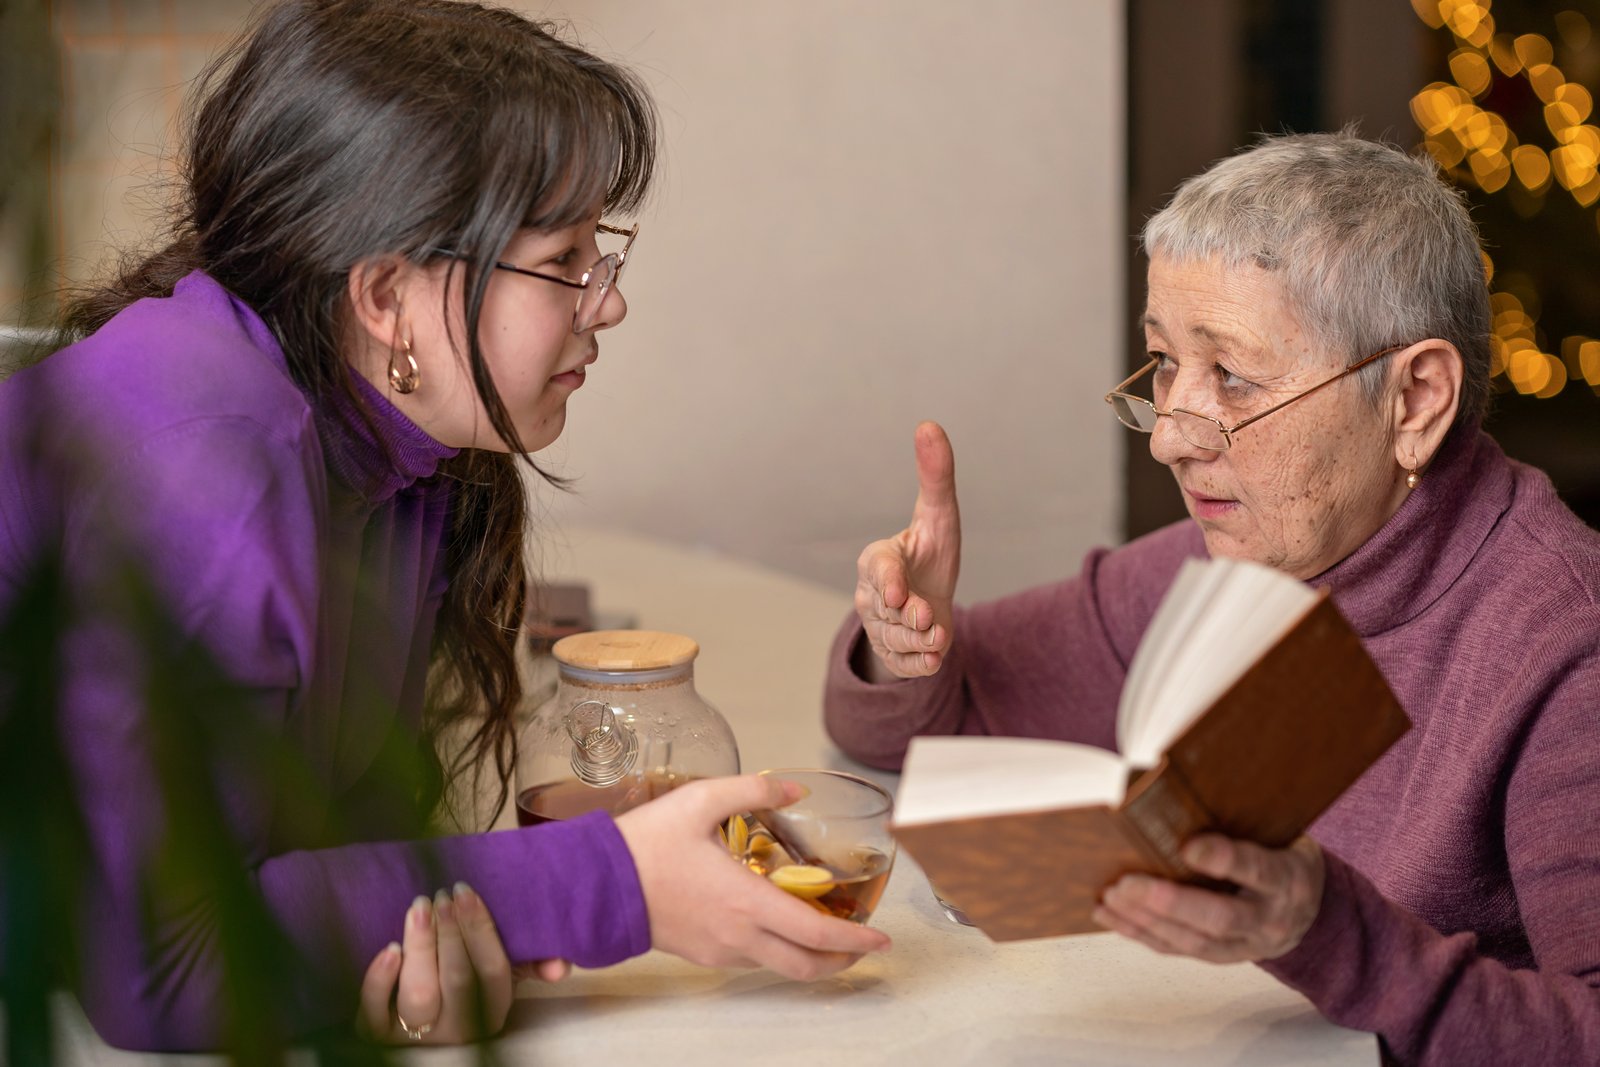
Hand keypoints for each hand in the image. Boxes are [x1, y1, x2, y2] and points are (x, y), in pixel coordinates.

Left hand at [356, 883, 530, 1043]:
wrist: (418, 1013)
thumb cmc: (465, 977)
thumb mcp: (500, 972)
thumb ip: (531, 963)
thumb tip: (561, 966)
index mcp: (491, 1011)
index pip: (493, 971)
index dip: (480, 930)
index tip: (465, 891)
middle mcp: (459, 1029)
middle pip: (458, 979)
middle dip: (450, 931)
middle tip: (441, 895)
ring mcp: (419, 1035)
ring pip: (420, 995)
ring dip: (419, 946)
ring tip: (418, 908)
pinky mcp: (381, 1035)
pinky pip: (376, 1015)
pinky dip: (380, 981)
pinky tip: (389, 949)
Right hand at [615, 775, 891, 979]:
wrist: (595, 883)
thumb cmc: (645, 844)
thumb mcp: (702, 801)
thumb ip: (754, 790)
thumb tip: (795, 789)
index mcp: (747, 902)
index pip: (817, 933)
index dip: (855, 938)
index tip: (879, 936)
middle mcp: (739, 936)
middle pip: (806, 965)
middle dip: (842, 959)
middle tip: (861, 944)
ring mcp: (720, 951)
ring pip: (779, 966)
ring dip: (809, 955)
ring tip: (824, 929)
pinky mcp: (702, 955)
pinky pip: (751, 960)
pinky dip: (777, 950)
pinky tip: (776, 924)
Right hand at [854, 421, 960, 680]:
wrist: (931, 602)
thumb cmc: (931, 553)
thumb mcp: (939, 515)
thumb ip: (935, 476)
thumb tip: (929, 424)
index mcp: (878, 559)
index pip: (877, 568)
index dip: (888, 580)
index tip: (900, 592)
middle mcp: (872, 595)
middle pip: (886, 609)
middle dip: (908, 615)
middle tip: (927, 617)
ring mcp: (881, 628)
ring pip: (895, 638)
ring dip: (919, 640)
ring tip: (938, 634)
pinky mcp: (895, 655)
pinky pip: (903, 664)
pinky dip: (920, 665)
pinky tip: (936, 659)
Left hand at [1092, 834, 1324, 962]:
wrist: (1309, 911)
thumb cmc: (1282, 855)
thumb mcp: (1279, 834)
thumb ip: (1242, 820)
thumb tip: (1178, 784)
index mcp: (1288, 879)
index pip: (1258, 870)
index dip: (1224, 859)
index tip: (1188, 846)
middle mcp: (1269, 918)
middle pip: (1219, 917)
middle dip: (1170, 902)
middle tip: (1127, 882)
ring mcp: (1246, 944)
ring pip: (1193, 940)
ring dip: (1146, 918)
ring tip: (1112, 895)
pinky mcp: (1221, 956)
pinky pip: (1177, 949)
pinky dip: (1139, 931)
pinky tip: (1109, 913)